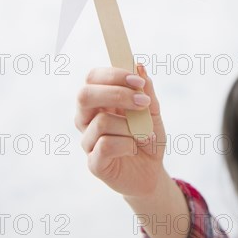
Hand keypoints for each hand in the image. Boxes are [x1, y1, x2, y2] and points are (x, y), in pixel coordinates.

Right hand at [75, 65, 166, 197]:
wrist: (152, 173)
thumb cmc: (147, 137)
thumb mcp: (152, 111)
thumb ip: (146, 90)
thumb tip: (139, 65)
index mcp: (99, 100)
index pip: (93, 77)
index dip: (113, 75)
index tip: (138, 80)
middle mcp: (87, 118)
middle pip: (84, 95)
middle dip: (116, 94)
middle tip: (143, 102)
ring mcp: (87, 140)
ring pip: (102, 121)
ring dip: (130, 126)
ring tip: (143, 134)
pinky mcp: (93, 162)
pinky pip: (105, 145)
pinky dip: (128, 144)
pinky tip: (134, 149)